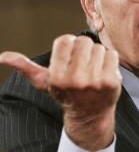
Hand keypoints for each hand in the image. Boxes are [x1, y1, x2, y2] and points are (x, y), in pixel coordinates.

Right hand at [0, 35, 121, 149]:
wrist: (90, 114)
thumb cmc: (67, 94)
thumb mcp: (44, 82)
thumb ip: (26, 67)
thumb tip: (3, 57)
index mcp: (57, 77)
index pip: (64, 40)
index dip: (68, 44)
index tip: (69, 54)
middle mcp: (76, 80)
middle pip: (83, 41)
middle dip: (83, 48)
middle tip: (82, 61)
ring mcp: (95, 81)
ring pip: (98, 47)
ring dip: (97, 54)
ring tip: (93, 67)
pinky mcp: (111, 81)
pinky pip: (112, 54)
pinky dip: (109, 59)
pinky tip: (103, 70)